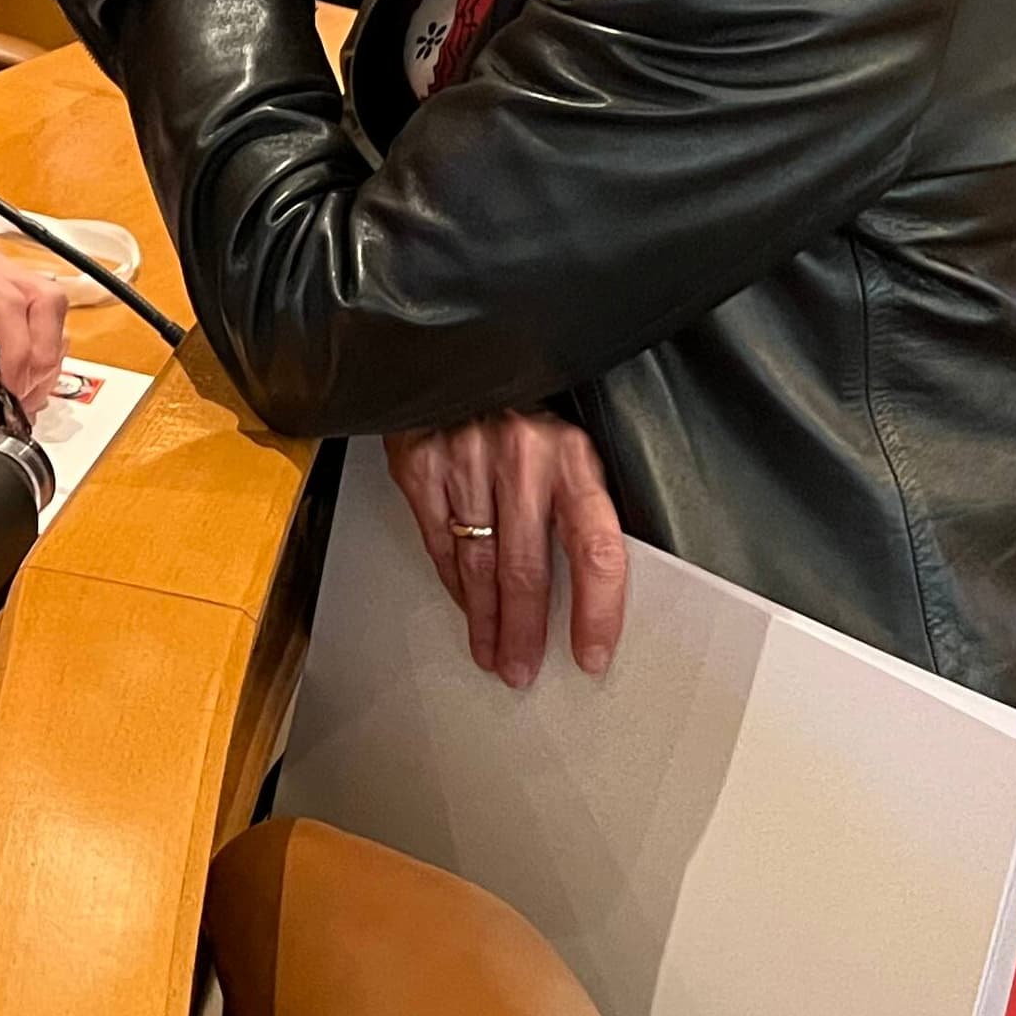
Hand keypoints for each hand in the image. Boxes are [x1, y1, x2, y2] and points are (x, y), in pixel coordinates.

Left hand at [0, 231, 68, 420]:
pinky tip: (22, 377)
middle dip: (43, 352)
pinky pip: (44, 315)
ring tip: (24, 392)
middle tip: (23, 393)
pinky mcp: (9, 290)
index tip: (10, 386)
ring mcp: (4, 273)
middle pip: (45, 298)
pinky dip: (42, 349)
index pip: (7, 301)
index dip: (18, 347)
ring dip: (47, 353)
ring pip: (52, 305)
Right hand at [385, 412, 626, 689]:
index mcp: (570, 454)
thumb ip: (575, 502)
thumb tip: (591, 584)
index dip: (596, 610)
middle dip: (525, 631)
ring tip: (492, 652)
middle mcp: (520, 457)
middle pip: (527, 569)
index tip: (590, 652)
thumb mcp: (562, 443)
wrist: (449, 347)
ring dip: (486, 619)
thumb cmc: (515, 405)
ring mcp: (464, 460)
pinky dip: (451, 582)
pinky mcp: (419, 463)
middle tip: (523, 668)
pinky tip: (464, 605)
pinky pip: (438, 542)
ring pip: (478, 564)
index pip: (596, 549)